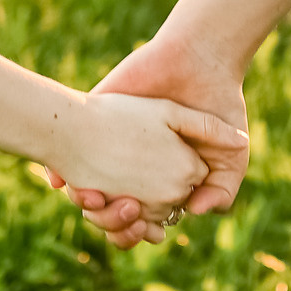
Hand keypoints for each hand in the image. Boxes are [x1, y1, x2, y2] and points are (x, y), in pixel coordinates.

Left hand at [48, 31, 249, 248]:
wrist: (201, 59)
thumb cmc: (220, 105)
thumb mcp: (231, 156)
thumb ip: (221, 190)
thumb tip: (193, 213)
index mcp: (159, 178)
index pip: (140, 219)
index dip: (136, 231)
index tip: (143, 230)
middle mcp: (130, 165)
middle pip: (109, 210)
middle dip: (109, 221)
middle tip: (121, 213)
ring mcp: (109, 141)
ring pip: (84, 189)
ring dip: (84, 204)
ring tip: (95, 199)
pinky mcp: (94, 116)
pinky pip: (64, 150)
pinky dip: (59, 172)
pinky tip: (65, 181)